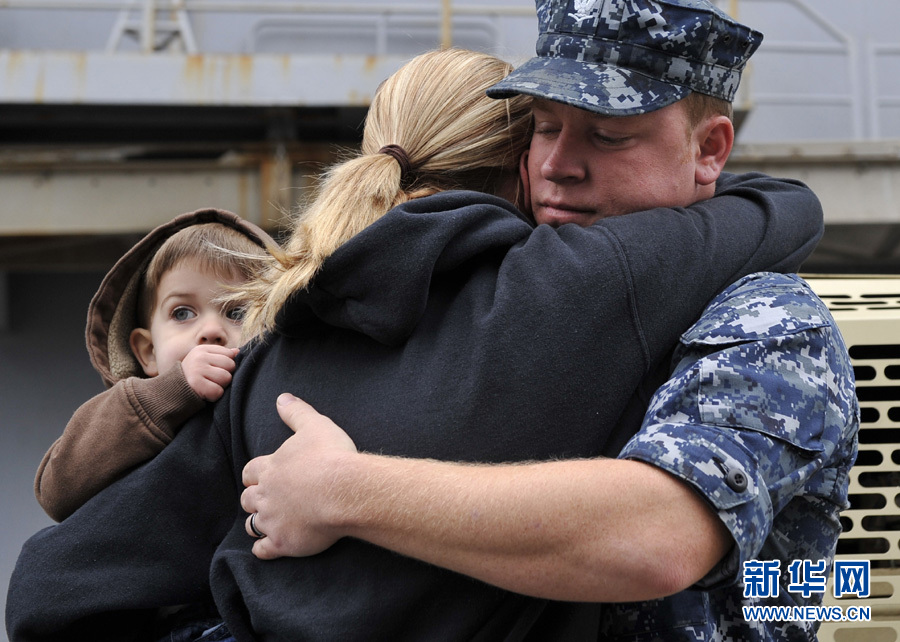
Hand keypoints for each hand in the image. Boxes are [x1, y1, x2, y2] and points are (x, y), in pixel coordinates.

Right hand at [181, 345, 237, 400]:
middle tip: (212, 381)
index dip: (226, 366)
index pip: (229, 354)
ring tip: (209, 386)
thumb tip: (237, 352)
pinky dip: (214, 396)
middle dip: (225, 376)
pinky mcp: (196, 384)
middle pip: (230, 365)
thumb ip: (220, 356)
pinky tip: (205, 394)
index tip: (214, 371)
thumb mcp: (204, 362)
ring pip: (226, 378)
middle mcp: (199, 357)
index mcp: (202, 349)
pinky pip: (218, 391)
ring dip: (221, 386)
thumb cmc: (193, 377)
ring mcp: (197, 369)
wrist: (172, 393)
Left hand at [241, 393, 357, 559]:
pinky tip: (268, 548)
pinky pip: (263, 550)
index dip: (253, 475)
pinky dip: (263, 549)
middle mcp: (266, 494)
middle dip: (253, 499)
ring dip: (257, 523)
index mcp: (270, 467)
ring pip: (252, 524)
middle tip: (265, 500)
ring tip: (266, 523)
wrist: (344, 490)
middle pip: (247, 499)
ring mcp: (272, 520)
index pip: (250, 472)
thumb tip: (281, 397)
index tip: (259, 477)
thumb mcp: (314, 424)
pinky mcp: (283, 542)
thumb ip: (296, 411)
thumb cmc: (330, 455)